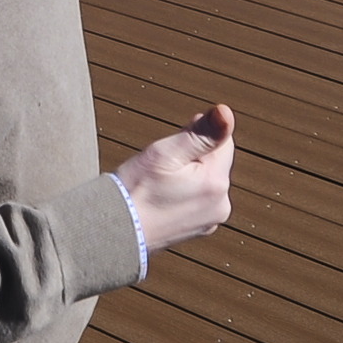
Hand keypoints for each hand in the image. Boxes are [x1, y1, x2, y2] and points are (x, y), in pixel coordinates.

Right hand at [114, 104, 234, 254]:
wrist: (116, 232)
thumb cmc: (137, 189)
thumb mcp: (166, 154)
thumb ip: (201, 133)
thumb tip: (226, 111)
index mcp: (216, 183)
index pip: (223, 142)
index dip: (197, 135)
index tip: (172, 146)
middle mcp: (221, 205)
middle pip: (214, 162)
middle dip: (192, 157)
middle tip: (161, 167)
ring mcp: (210, 220)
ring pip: (205, 181)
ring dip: (188, 175)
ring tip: (158, 184)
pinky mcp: (198, 229)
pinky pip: (197, 199)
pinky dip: (183, 193)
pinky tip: (161, 198)